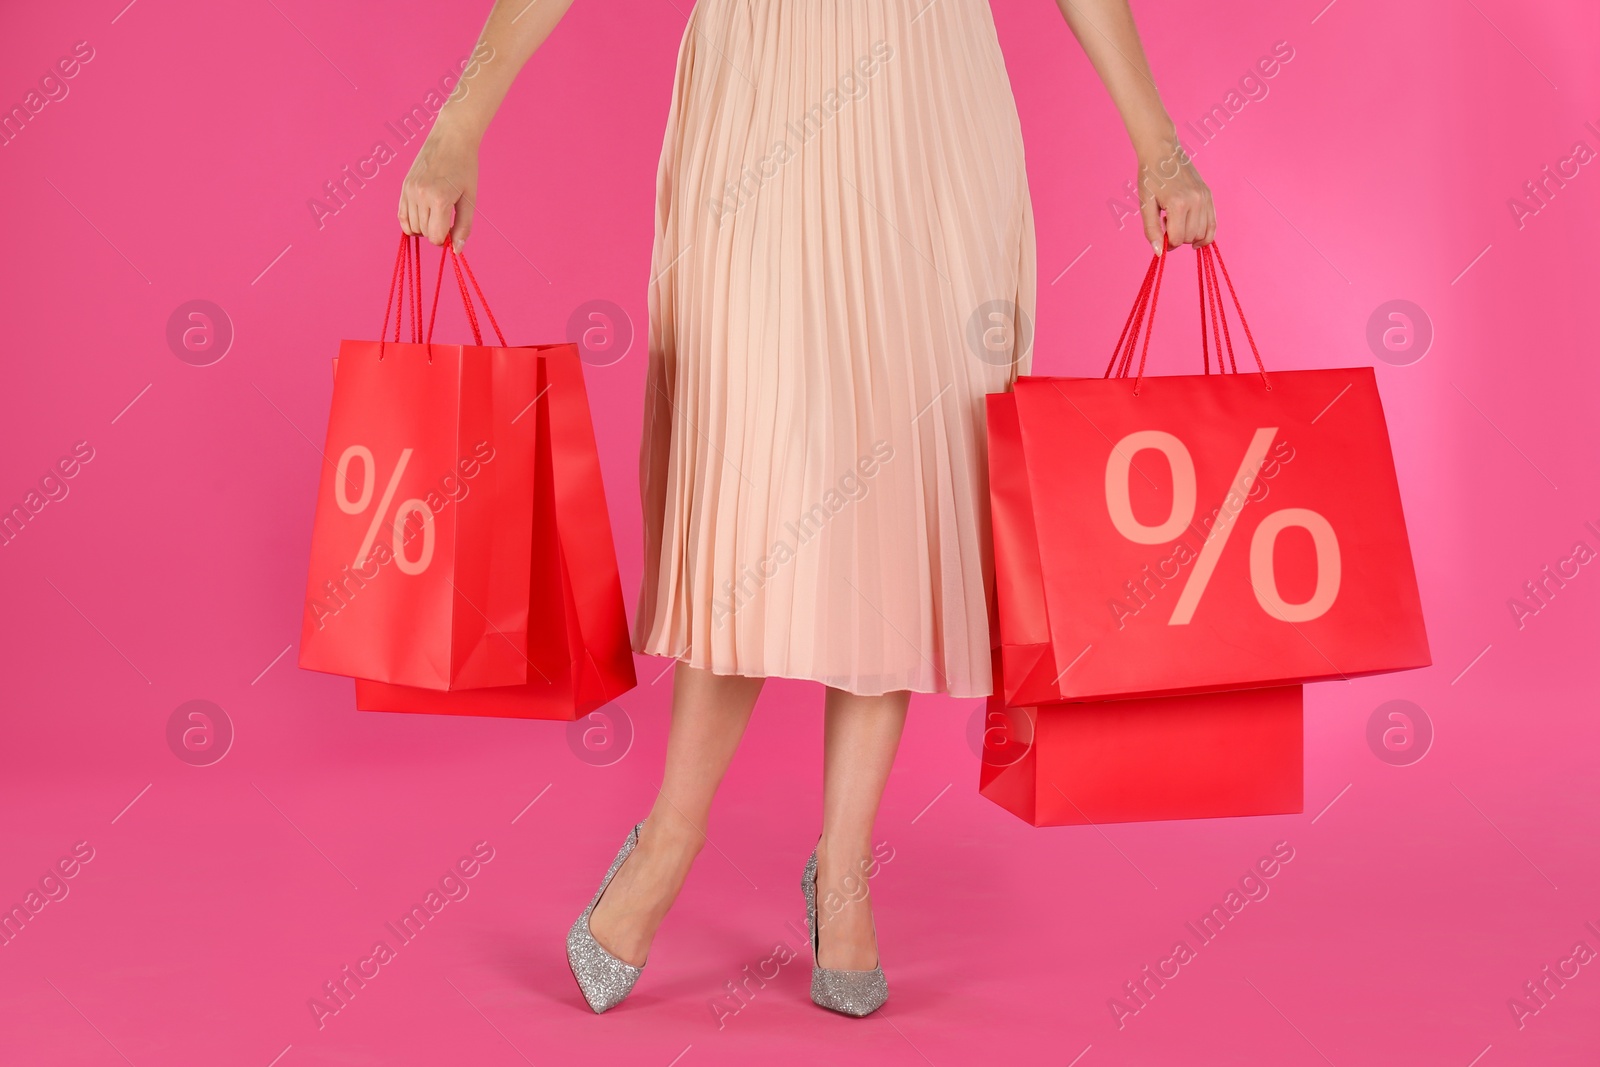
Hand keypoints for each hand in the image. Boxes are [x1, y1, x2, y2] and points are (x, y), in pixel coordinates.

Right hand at [398, 118, 479, 250]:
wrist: (451, 138)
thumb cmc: (465, 168)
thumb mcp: (470, 199)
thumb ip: (464, 227)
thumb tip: (457, 251)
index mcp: (439, 199)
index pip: (436, 237)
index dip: (446, 240)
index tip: (453, 231)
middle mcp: (420, 195)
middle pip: (424, 233)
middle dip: (436, 233)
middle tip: (448, 220)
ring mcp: (409, 190)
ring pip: (411, 227)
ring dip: (424, 228)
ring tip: (437, 215)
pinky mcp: (404, 187)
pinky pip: (401, 216)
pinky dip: (411, 222)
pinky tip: (423, 216)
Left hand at [1134, 136, 1215, 252]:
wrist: (1162, 152)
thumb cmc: (1150, 177)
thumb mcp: (1145, 205)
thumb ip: (1151, 230)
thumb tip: (1159, 253)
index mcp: (1178, 204)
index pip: (1177, 239)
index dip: (1167, 243)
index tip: (1160, 234)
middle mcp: (1196, 201)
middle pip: (1190, 238)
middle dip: (1177, 238)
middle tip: (1167, 224)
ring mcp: (1205, 198)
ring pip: (1203, 233)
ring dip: (1189, 236)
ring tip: (1178, 221)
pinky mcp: (1209, 195)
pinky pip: (1213, 224)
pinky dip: (1206, 234)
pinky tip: (1195, 238)